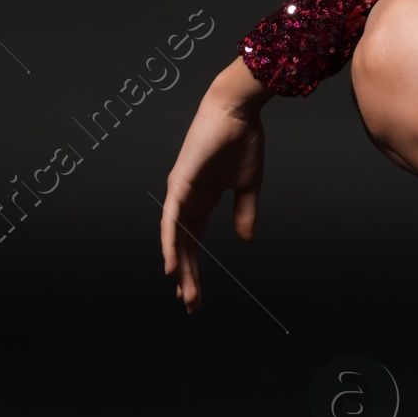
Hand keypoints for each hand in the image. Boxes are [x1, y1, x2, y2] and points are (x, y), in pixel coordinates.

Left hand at [159, 57, 269, 312]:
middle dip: (187, 277)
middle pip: (183, 247)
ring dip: (180, 268)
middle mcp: (186, 200)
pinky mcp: (179, 184)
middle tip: (191, 306)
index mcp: (203, 200)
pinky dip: (169, 243)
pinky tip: (170, 266)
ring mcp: (180, 193)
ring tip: (185, 294)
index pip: (193, 242)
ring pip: (175, 239)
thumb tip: (245, 240)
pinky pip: (171, 220)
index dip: (194, 268)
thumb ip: (245, 212)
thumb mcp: (248, 184)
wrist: (237, 110)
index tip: (194, 295)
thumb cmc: (242, 139)